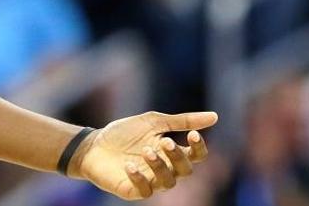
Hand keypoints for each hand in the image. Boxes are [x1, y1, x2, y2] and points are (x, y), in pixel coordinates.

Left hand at [70, 111, 216, 200]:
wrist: (93, 144)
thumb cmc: (123, 133)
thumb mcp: (153, 122)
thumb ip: (181, 121)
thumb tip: (215, 117)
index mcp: (171, 153)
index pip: (195, 156)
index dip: (198, 148)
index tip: (192, 135)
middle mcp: (164, 170)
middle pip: (185, 171)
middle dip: (177, 157)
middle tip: (164, 141)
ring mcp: (150, 182)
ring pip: (168, 182)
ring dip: (160, 166)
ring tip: (146, 150)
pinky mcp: (133, 190)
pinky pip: (144, 191)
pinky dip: (139, 177)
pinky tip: (129, 165)